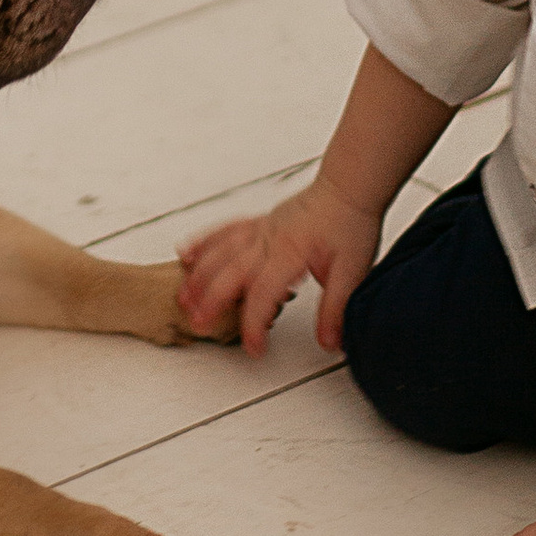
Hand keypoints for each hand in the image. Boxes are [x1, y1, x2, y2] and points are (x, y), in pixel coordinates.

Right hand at [177, 185, 379, 358]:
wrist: (348, 187)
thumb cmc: (350, 223)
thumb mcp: (352, 271)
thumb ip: (336, 308)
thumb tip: (328, 342)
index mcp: (290, 253)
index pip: (264, 294)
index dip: (255, 324)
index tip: (254, 348)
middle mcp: (269, 240)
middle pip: (231, 272)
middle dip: (211, 300)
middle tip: (197, 324)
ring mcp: (261, 230)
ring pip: (220, 252)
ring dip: (199, 274)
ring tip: (183, 296)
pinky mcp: (260, 223)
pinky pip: (224, 231)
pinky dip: (203, 242)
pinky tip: (187, 253)